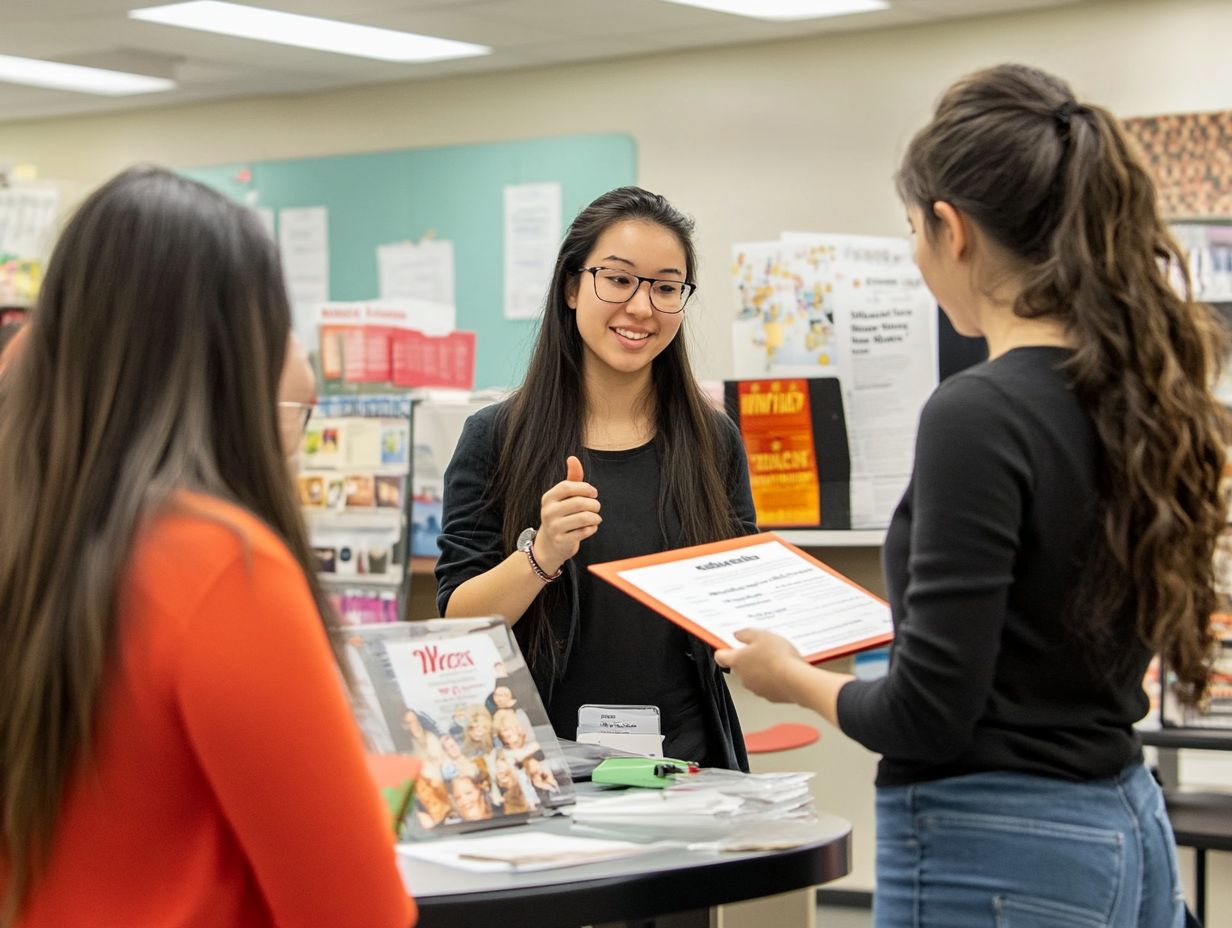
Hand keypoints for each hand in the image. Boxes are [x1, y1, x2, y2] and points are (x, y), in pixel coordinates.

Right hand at [534, 455, 600, 573]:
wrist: (549, 545)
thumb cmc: (561, 515)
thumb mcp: (564, 497)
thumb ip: (572, 478)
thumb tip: (572, 458)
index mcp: (548, 497)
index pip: (568, 486)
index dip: (585, 488)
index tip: (593, 493)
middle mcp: (548, 511)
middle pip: (579, 502)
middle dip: (594, 504)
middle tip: (596, 507)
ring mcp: (554, 527)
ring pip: (584, 518)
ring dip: (595, 517)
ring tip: (595, 518)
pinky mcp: (562, 541)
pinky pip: (585, 532)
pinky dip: (592, 529)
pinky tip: (590, 528)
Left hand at [714, 629, 808, 703]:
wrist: (797, 680)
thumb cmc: (778, 658)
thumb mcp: (761, 635)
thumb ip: (745, 634)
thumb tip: (738, 635)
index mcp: (737, 661)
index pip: (720, 656)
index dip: (725, 649)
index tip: (731, 645)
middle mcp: (743, 678)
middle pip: (740, 666)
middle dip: (750, 658)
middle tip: (763, 648)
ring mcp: (756, 689)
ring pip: (755, 676)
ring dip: (763, 668)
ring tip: (778, 659)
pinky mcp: (770, 696)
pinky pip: (769, 685)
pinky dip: (774, 679)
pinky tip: (785, 670)